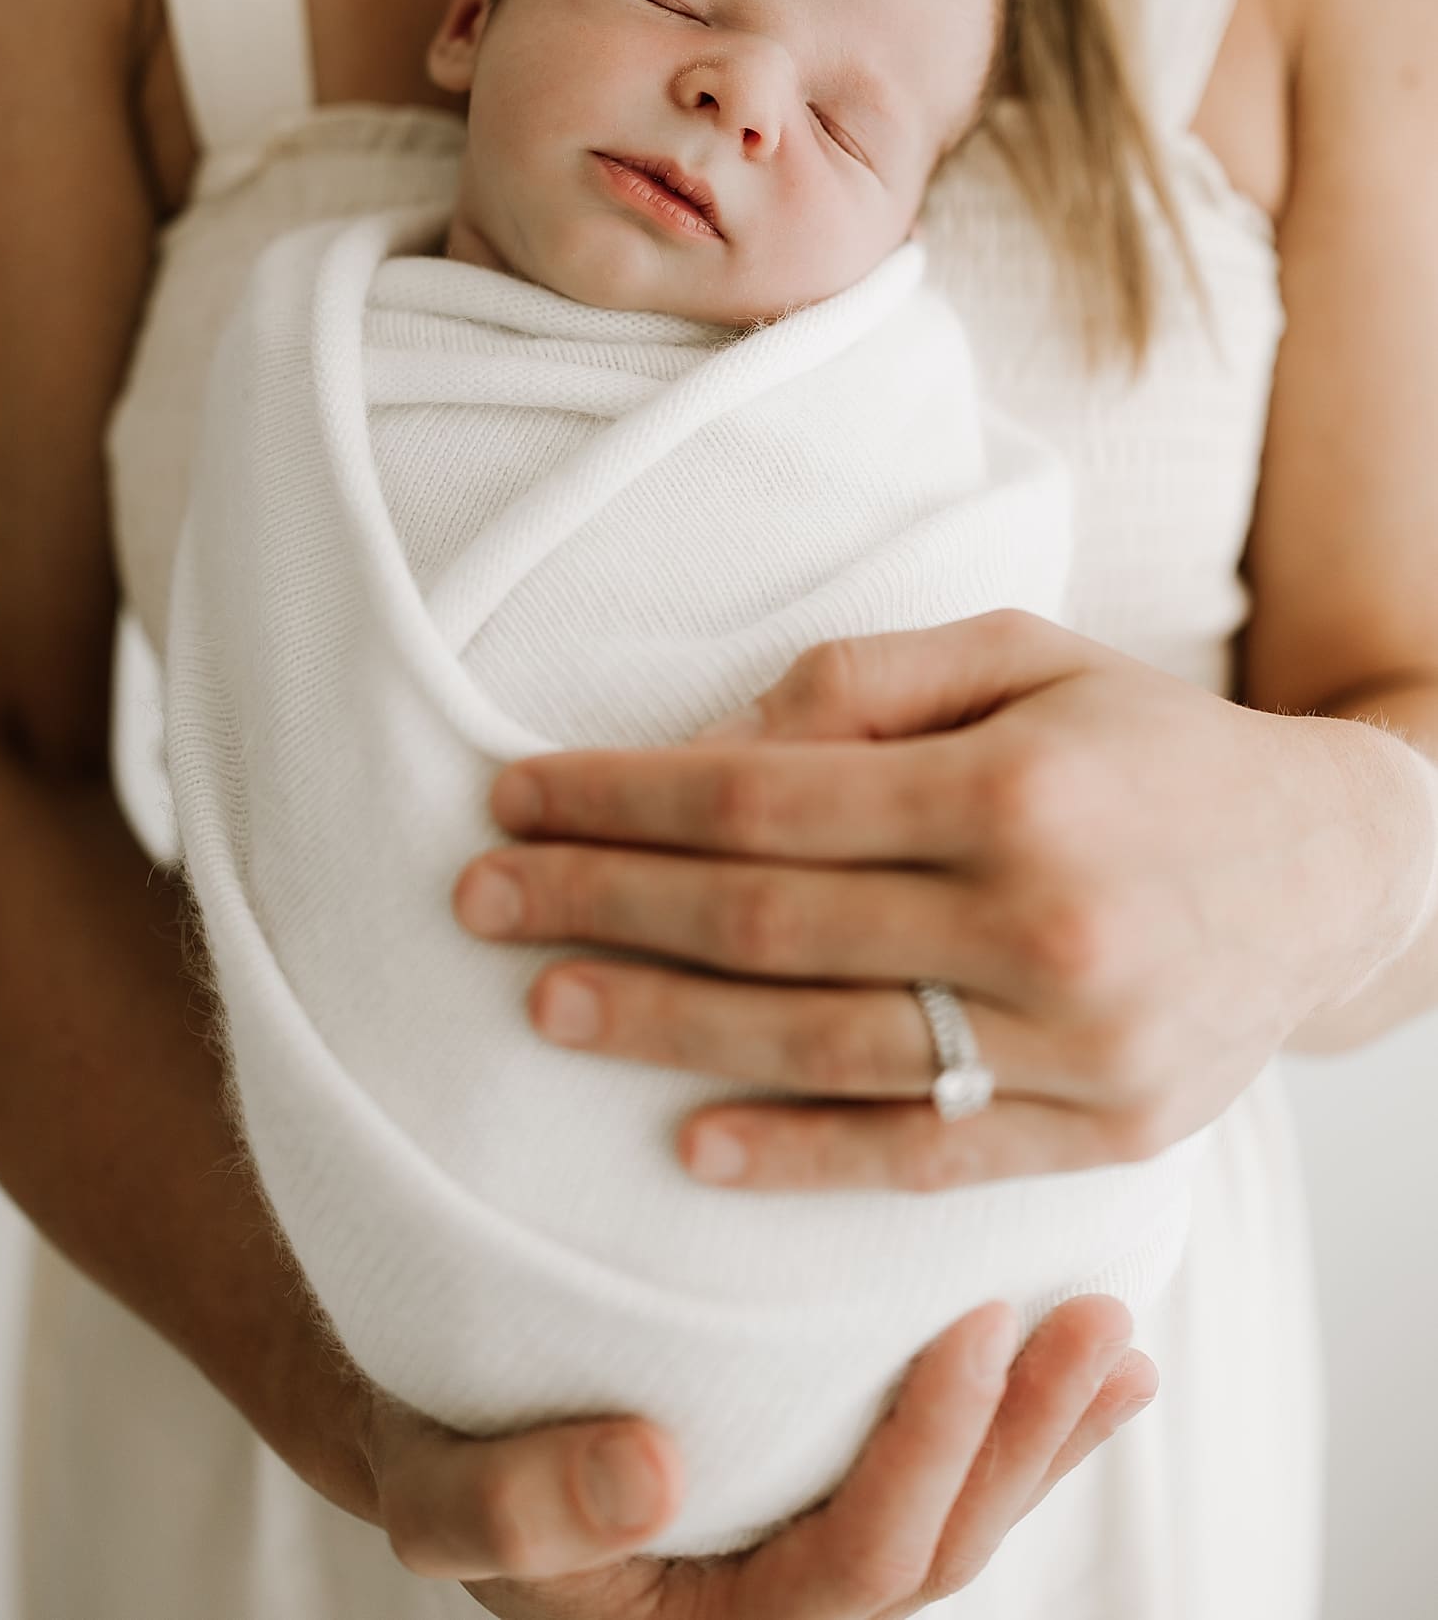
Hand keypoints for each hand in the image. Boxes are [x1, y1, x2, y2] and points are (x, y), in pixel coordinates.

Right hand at [362, 1295, 1154, 1615]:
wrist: (432, 1409)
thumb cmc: (437, 1448)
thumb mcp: (437, 1487)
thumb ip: (522, 1505)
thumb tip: (650, 1477)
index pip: (854, 1569)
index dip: (926, 1459)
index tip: (974, 1327)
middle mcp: (775, 1601)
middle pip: (936, 1548)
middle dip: (1023, 1442)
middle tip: (1095, 1327)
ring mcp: (805, 1539)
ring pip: (957, 1513)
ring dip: (1042, 1428)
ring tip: (1117, 1340)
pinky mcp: (819, 1476)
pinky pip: (936, 1463)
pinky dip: (1014, 1415)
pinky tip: (1089, 1368)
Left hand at [458, 611, 1432, 1191]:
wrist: (1338, 868)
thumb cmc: (1153, 744)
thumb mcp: (1029, 656)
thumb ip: (870, 682)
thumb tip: (716, 744)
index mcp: (1014, 783)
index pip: (761, 797)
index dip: (620, 799)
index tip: (512, 795)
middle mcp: (1044, 918)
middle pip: (766, 923)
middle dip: (601, 908)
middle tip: (478, 902)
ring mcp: (1077, 1045)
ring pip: (824, 1048)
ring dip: (664, 1032)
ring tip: (544, 1009)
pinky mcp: (1103, 1133)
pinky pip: (924, 1158)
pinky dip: (802, 1159)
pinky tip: (691, 1149)